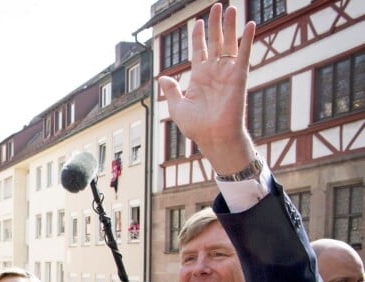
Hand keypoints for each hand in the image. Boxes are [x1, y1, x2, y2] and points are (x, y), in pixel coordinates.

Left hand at [158, 3, 255, 174]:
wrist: (213, 138)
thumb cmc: (196, 128)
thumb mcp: (177, 108)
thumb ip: (171, 91)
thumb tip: (162, 78)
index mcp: (199, 78)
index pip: (199, 51)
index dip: (198, 36)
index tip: (197, 23)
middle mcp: (214, 73)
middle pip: (215, 42)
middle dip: (215, 24)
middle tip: (216, 6)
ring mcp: (227, 74)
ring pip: (229, 44)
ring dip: (231, 26)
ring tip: (231, 8)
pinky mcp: (238, 77)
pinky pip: (244, 55)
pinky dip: (247, 40)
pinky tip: (249, 24)